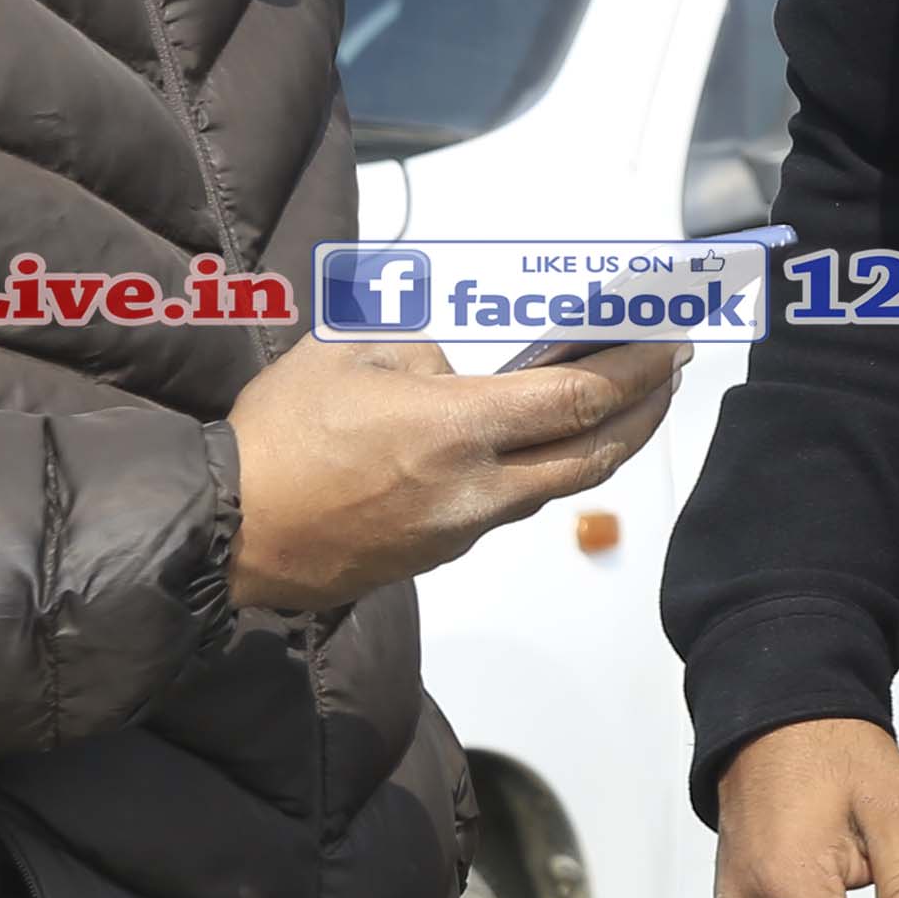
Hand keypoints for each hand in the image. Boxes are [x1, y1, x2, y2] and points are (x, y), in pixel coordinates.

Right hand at [221, 335, 683, 612]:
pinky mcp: (436, 554)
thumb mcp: (346, 352)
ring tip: (620, 402)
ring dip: (599, 444)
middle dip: (644, 411)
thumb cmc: (277, 437)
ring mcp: (459, 530)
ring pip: (554, 486)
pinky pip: (505, 506)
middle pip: (592, 455)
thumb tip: (453, 370)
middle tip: (669, 372)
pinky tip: (537, 443)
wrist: (228, 533)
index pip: (579, 399)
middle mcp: (474, 489)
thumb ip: (418, 348)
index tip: (670, 342)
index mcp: (457, 429)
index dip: (637, 370)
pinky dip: (539, 469)